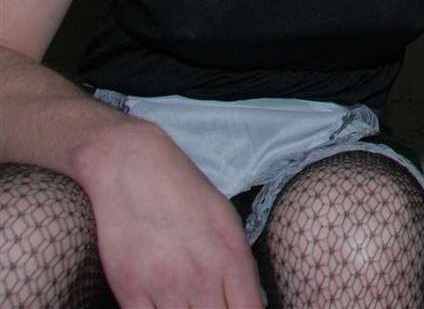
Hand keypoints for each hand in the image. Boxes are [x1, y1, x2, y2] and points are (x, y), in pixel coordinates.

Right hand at [78, 121, 263, 308]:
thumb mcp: (227, 221)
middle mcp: (201, 276)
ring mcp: (164, 286)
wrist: (132, 166)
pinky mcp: (129, 290)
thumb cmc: (185, 192)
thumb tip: (256, 302)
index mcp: (231, 257)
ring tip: (188, 305)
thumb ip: (242, 266)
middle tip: (209, 305)